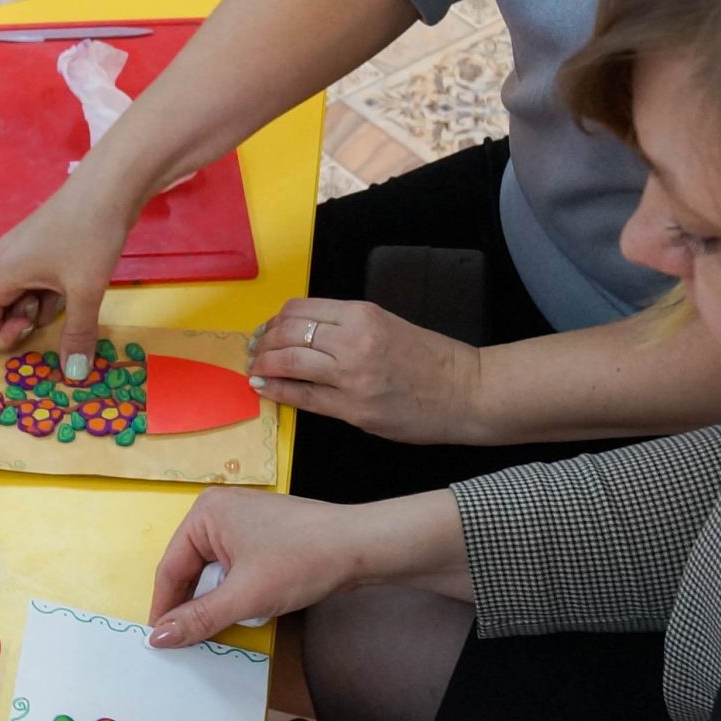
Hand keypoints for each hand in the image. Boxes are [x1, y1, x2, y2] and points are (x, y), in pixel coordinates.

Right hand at [0, 171, 138, 367]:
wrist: (111, 185)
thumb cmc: (90, 234)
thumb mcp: (85, 290)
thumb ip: (77, 334)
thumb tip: (75, 375)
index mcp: (0, 274)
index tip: (32, 328)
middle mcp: (3, 264)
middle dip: (24, 323)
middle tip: (58, 313)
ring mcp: (22, 254)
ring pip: (20, 297)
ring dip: (42, 308)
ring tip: (73, 293)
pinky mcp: (42, 247)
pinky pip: (36, 282)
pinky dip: (52, 291)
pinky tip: (79, 281)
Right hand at [148, 487, 366, 645]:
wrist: (360, 547)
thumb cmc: (300, 562)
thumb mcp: (244, 596)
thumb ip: (198, 618)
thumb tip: (157, 639)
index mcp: (205, 513)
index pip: (171, 568)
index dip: (164, 608)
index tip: (158, 643)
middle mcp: (219, 511)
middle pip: (191, 569)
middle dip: (192, 605)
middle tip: (185, 644)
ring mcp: (243, 522)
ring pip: (214, 571)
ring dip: (216, 601)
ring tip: (215, 630)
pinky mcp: (263, 535)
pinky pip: (235, 568)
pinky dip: (235, 592)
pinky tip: (243, 612)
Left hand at [245, 299, 481, 444]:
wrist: (466, 392)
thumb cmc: (432, 360)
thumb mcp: (388, 325)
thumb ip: (348, 328)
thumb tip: (304, 335)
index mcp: (362, 315)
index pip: (300, 309)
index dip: (275, 320)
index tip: (267, 330)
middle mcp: (353, 341)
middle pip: (287, 334)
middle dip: (263, 343)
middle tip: (254, 351)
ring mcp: (352, 377)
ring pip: (289, 363)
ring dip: (264, 366)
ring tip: (256, 370)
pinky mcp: (354, 410)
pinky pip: (304, 397)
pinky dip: (280, 392)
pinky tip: (267, 390)